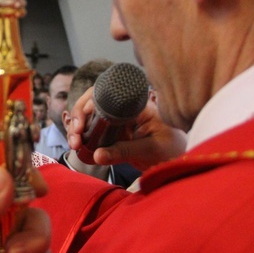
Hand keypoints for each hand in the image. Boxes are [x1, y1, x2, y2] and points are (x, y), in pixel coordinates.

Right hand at [67, 88, 185, 170]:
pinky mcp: (111, 133)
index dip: (88, 105)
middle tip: (75, 137)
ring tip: (75, 145)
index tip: (82, 124)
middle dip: (78, 118)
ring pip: (88, 117)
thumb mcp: (150, 150)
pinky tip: (78, 147)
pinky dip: (82, 138)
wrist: (178, 160)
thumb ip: (124, 152)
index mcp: (135, 104)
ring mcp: (116, 120)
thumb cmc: (172, 149)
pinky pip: (92, 131)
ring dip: (76, 129)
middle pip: (92, 102)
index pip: (106, 93)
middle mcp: (122, 108)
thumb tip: (96, 155)